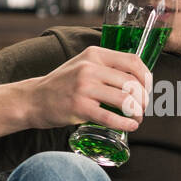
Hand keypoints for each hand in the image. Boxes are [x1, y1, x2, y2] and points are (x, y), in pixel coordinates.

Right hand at [23, 46, 151, 132]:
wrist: (33, 99)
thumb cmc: (65, 84)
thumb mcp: (84, 66)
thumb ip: (108, 68)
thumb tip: (140, 80)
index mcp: (94, 55)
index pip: (133, 61)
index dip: (146, 78)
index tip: (147, 89)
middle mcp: (89, 68)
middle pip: (132, 83)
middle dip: (143, 99)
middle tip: (142, 108)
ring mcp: (83, 87)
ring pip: (125, 100)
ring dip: (137, 112)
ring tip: (137, 118)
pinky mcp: (79, 107)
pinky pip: (110, 117)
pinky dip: (125, 123)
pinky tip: (131, 126)